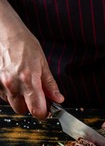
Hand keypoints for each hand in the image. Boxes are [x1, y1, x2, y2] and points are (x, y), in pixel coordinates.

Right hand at [0, 0, 63, 118]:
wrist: (5, 32)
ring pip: (14, 104)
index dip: (43, 113)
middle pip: (24, 110)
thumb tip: (58, 99)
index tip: (47, 109)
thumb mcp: (42, 64)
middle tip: (37, 96)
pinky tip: (15, 81)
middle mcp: (13, 85)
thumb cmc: (24, 45)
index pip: (37, 110)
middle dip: (32, 106)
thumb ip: (50, 85)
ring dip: (21, 100)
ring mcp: (2, 85)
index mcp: (29, 80)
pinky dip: (12, 94)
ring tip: (25, 85)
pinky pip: (5, 96)